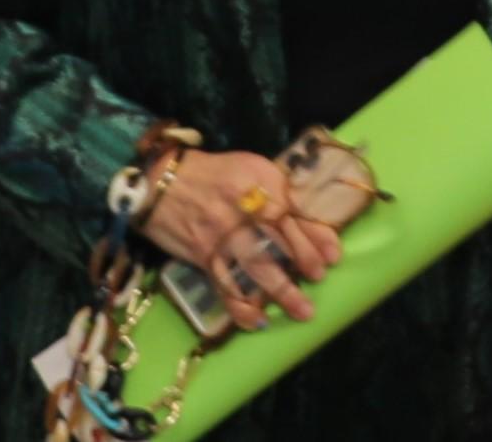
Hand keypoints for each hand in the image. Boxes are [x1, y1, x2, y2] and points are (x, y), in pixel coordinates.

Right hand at [140, 148, 340, 328]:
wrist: (158, 180)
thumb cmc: (212, 174)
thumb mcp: (249, 169)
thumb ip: (280, 192)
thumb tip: (316, 228)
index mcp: (257, 181)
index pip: (292, 209)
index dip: (315, 235)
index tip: (333, 256)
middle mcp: (240, 207)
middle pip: (277, 237)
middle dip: (302, 260)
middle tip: (317, 279)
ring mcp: (220, 233)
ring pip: (254, 265)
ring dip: (280, 290)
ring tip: (303, 311)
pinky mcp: (202, 254)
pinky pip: (223, 284)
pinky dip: (239, 306)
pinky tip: (255, 322)